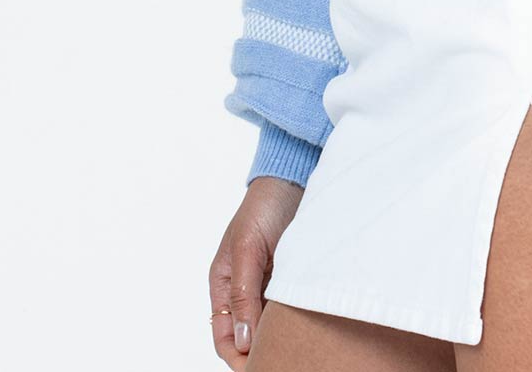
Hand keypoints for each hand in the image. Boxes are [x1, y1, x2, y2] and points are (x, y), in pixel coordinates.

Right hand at [208, 175, 304, 363]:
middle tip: (283, 360)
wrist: (293, 179)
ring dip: (279, 337)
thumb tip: (242, 341)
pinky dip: (294, 320)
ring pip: (269, 326)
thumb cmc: (263, 207)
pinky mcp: (289, 278)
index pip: (224, 336)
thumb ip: (243, 294)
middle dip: (260, 352)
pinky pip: (289, 309)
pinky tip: (307, 324)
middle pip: (248, 337)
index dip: (237, 357)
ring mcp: (268, 286)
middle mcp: (244, 290)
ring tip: (296, 347)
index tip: (257, 366)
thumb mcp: (247, 249)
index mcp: (223, 285)